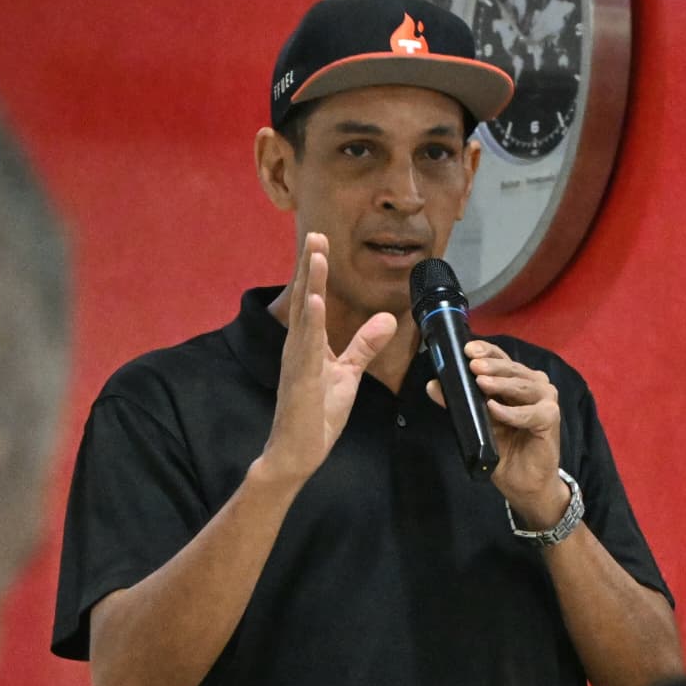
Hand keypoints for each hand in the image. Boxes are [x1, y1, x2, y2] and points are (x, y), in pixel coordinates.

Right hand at [260, 234, 395, 484]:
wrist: (298, 452)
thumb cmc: (317, 413)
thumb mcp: (348, 373)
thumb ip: (365, 345)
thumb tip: (388, 318)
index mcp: (308, 344)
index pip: (313, 300)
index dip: (317, 271)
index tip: (321, 242)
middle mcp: (298, 347)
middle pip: (306, 299)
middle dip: (311, 266)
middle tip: (316, 233)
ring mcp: (297, 362)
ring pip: (305, 316)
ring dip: (311, 284)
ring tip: (317, 256)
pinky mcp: (302, 380)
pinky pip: (307, 347)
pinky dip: (313, 323)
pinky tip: (317, 302)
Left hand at [427, 340, 564, 522]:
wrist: (524, 482)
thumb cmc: (505, 449)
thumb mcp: (476, 423)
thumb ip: (458, 403)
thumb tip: (433, 384)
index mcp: (517, 381)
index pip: (502, 359)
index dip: (486, 351)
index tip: (467, 349)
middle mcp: (535, 385)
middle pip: (512, 369)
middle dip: (491, 366)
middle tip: (472, 365)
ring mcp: (546, 400)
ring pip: (522, 386)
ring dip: (501, 384)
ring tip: (480, 382)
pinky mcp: (551, 419)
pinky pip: (529, 413)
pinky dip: (511, 412)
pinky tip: (494, 409)